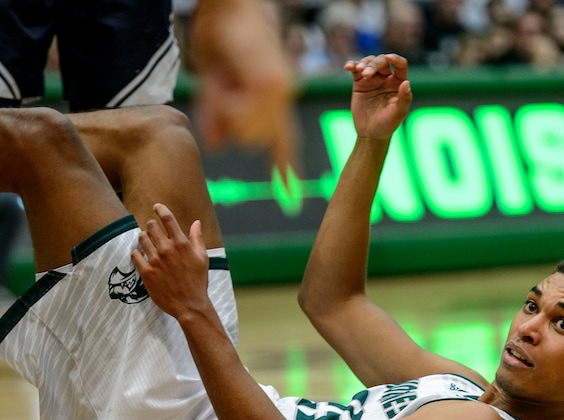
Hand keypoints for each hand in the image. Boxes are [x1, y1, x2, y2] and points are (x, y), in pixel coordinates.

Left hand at [131, 204, 210, 319]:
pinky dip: (137, 253)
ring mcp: (155, 260)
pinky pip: (135, 255)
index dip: (160, 209)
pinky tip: (142, 256)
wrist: (189, 304)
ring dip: (144, 237)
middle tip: (154, 231)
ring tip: (148, 243)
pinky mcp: (146, 272)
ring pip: (142, 238)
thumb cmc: (198, 281)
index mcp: (182, 244)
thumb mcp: (202, 258)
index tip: (157, 206)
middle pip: (151, 226)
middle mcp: (167, 249)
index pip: (168, 219)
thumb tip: (196, 223)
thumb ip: (197, 238)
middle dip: (152, 226)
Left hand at [190, 0, 297, 174]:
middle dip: (233, 122)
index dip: (230, 113)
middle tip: (226, 89)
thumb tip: (214, 145)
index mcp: (271, 87)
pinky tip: (290, 195)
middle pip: (251, 138)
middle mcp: (283, 97)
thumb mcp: (211, 67)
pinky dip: (286, 169)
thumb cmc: (223, 32)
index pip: (247, 126)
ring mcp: (284, 103)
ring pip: (259, 140)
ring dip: (240, 126)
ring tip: (233, 91)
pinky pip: (286, 145)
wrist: (237, 11)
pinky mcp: (279, 107)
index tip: (224, 88)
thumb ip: (213, 106)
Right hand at [344, 53, 412, 140]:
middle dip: (374, 64)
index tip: (389, 58)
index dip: (396, 59)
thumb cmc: (387, 125)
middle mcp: (386, 78)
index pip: (400, 65)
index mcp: (398, 83)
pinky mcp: (360, 83)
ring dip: (364, 63)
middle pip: (382, 61)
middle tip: (366, 74)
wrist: (370, 134)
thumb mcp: (398, 114)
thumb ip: (404, 99)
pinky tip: (348, 67)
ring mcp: (373, 79)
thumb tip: (406, 82)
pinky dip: (352, 65)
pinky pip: (356, 69)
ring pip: (369, 62)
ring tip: (360, 71)